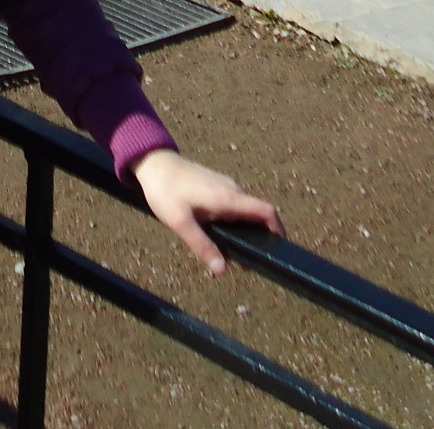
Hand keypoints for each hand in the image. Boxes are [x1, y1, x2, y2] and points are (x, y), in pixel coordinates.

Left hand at [131, 148, 282, 276]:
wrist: (153, 162)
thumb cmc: (165, 191)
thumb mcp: (180, 223)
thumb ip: (202, 246)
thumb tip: (221, 271)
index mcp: (228, 198)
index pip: (266, 211)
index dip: (279, 229)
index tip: (280, 248)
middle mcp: (231, 190)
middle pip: (256, 215)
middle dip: (257, 238)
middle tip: (245, 263)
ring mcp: (224, 185)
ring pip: (243, 211)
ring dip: (242, 230)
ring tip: (227, 251)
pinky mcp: (216, 185)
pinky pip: (232, 206)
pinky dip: (232, 221)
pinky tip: (215, 233)